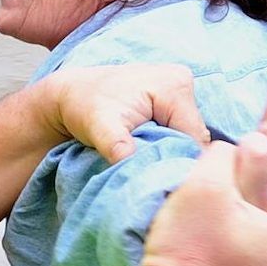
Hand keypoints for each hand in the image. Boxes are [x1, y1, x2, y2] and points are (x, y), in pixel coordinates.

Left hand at [38, 63, 210, 161]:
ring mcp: (181, 88)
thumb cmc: (83, 108)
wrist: (71, 95)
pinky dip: (170, 144)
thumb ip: (116, 144)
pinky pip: (182, 130)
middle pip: (195, 137)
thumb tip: (128, 160)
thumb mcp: (98, 126)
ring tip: (150, 163)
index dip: (180, 164)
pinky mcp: (175, 98)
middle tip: (154, 175)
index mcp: (175, 85)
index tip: (162, 183)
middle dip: (178, 158)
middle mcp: (184, 81)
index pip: (195, 138)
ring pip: (190, 136)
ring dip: (174, 153)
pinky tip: (152, 151)